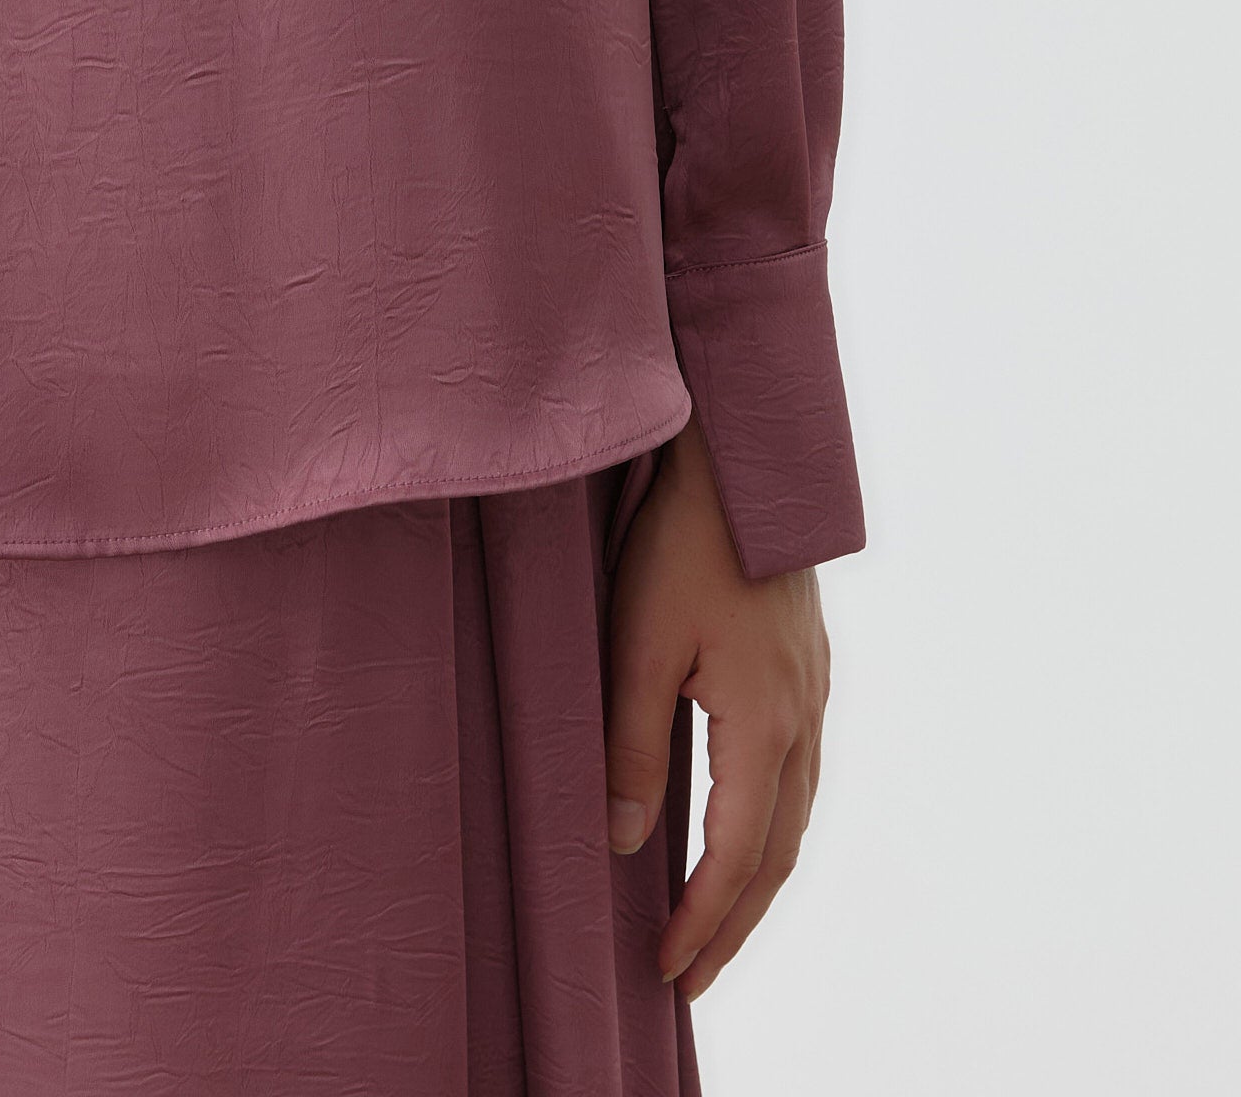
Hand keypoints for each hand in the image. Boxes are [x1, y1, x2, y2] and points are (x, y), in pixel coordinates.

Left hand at [604, 417, 829, 1003]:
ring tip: (718, 922)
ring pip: (796, 815)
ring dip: (758, 879)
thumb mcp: (636, 642)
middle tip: (695, 978)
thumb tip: (626, 841)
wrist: (743, 460)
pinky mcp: (807, 667)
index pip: (736, 855)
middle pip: (778, 852)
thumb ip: (632, 744)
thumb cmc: (679, 541)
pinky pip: (801, 773)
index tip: (669, 969)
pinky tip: (748, 828)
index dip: (703, 919)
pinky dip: (774, 824)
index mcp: (764, 723)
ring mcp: (813, 691)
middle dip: (736, 921)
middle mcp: (803, 718)